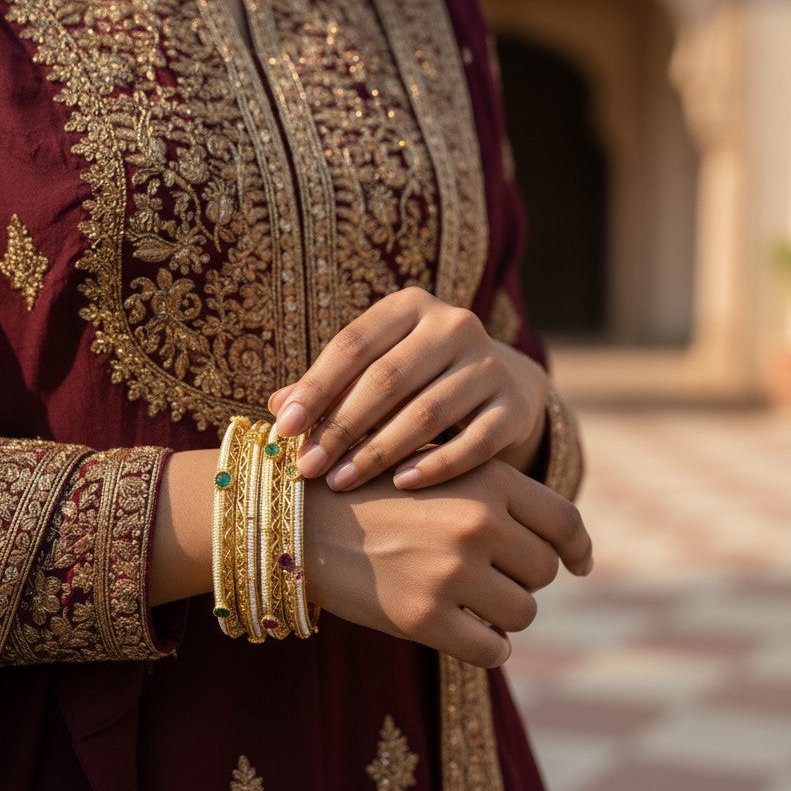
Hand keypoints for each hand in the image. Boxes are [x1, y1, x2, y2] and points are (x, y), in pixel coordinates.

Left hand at [268, 288, 547, 491]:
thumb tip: (277, 409)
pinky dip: (437, 465)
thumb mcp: (374, 368)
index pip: (353, 344)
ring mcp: (490, 364)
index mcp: (410, 306)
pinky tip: (401, 484)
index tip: (284, 430)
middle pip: (387, 379)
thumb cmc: (416, 378)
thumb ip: (330, 385)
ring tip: (342, 482)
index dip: (316, 388)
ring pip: (427, 411)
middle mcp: (454, 325)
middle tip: (308, 467)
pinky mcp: (514, 406)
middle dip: (341, 427)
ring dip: (379, 452)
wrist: (501, 384)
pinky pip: (474, 441)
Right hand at [304, 457, 591, 666]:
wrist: (296, 519)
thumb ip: (490, 492)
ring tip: (464, 602)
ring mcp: (452, 572)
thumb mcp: (431, 467)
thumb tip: (559, 542)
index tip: (581, 565)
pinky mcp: (424, 618)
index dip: (579, 548)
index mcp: (485, 480)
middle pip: (544, 572)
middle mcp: (477, 523)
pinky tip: (459, 633)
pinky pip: (492, 651)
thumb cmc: (366, 490)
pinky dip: (484, 647)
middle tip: (484, 578)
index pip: (565, 521)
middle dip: (522, 580)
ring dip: (501, 616)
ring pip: (522, 614)